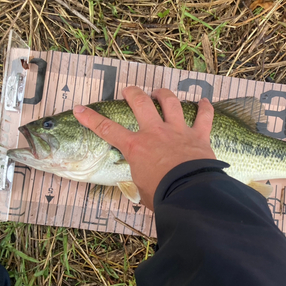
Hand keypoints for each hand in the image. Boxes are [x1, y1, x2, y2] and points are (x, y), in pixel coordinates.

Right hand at [73, 86, 215, 210]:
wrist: (188, 193)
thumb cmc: (161, 195)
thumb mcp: (141, 188)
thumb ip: (141, 177)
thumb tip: (145, 179)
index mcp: (136, 147)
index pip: (107, 129)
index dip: (91, 119)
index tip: (80, 109)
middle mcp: (155, 133)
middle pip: (141, 103)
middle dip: (132, 93)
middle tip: (128, 91)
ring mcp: (177, 131)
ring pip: (170, 103)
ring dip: (164, 94)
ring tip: (159, 92)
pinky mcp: (198, 136)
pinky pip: (204, 117)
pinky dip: (205, 109)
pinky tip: (205, 102)